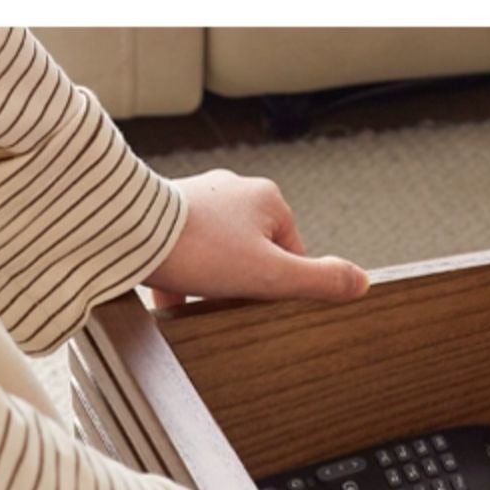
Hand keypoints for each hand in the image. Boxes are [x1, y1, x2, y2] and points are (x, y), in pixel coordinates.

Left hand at [146, 169, 369, 308]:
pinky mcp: (167, 210)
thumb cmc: (200, 250)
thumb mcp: (271, 275)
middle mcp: (235, 189)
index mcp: (269, 199)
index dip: (279, 285)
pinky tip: (171, 295)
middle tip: (224, 299)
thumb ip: (319, 280)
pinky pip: (187, 248)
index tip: (256, 300)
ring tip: (195, 295)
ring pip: (220, 250)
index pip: (292, 254)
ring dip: (212, 277)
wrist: (128, 231)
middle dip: (243, 281)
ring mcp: (199, 197)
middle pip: (256, 252)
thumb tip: (362, 282)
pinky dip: (184, 272)